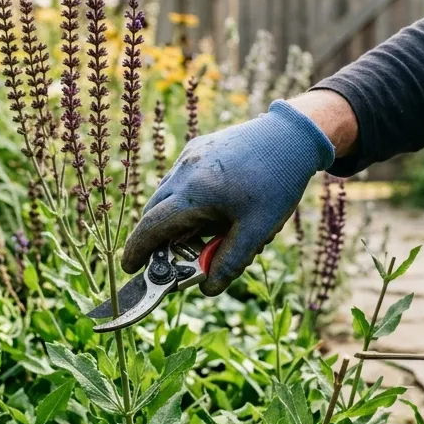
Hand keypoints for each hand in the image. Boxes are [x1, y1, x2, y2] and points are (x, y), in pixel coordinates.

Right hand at [121, 100, 337, 294]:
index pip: (152, 226)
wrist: (293, 134)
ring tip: (208, 234)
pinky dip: (187, 200)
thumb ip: (230, 261)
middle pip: (154, 211)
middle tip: (173, 260)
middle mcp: (184, 171)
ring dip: (175, 219)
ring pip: (167, 195)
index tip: (131, 268)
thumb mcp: (258, 229)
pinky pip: (181, 179)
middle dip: (157, 238)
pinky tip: (218, 209)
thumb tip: (208, 289)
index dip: (138, 250)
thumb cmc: (277, 182)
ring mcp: (190, 156)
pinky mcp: (200, 147)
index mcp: (194, 192)